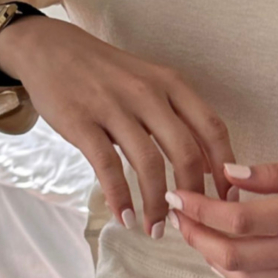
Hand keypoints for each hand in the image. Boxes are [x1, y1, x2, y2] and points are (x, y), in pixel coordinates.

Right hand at [0, 14, 239, 235]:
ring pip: (149, 164)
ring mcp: (114, 106)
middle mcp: (149, 93)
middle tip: (191, 220)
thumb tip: (208, 165)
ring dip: (156, 204)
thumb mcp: (151, 83)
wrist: (50, 48)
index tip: (228, 198)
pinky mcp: (82, 121)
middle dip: (193, 193)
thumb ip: (178, 118)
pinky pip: (108, 166)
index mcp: (172, 84)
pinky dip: (120, 197)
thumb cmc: (107, 73)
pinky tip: (125, 217)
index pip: (213, 129)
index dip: (225, 168)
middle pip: (186, 152)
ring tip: (156, 229)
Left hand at [165, 157, 277, 277]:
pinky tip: (232, 259)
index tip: (179, 196)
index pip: (238, 220)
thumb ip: (275, 176)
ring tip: (202, 235)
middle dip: (196, 237)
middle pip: (233, 255)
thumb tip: (228, 174)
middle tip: (180, 216)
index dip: (200, 210)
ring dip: (214, 260)